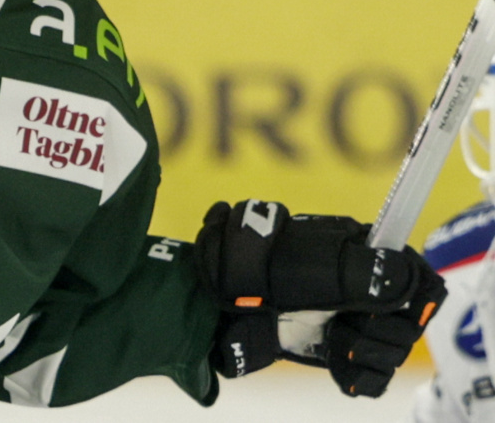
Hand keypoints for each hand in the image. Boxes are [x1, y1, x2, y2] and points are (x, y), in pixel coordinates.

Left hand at [195, 199, 445, 394]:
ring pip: (393, 350)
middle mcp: (360, 290)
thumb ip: (368, 272)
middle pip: (410, 322)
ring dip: (368, 352)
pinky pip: (373, 378)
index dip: (412, 298)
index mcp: (361, 258)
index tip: (390, 308)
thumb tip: (406, 280)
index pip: (417, 279)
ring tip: (336, 343)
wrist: (219, 308)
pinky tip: (340, 367)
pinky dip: (361, 378)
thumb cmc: (260, 276)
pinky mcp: (334, 353)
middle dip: (384, 330)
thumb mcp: (317, 267)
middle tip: (348, 325)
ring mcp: (347, 322)